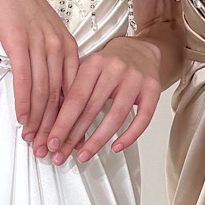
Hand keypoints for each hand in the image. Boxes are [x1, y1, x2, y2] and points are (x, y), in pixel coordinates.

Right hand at [0, 0, 78, 148]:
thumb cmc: (21, 13)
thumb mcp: (44, 36)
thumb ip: (53, 62)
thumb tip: (55, 94)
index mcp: (70, 47)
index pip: (74, 90)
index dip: (69, 119)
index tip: (65, 139)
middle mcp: (59, 46)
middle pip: (59, 96)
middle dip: (54, 127)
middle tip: (48, 149)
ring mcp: (40, 43)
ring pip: (42, 90)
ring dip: (36, 120)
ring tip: (32, 140)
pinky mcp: (19, 41)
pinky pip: (24, 78)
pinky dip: (23, 102)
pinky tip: (21, 119)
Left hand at [45, 36, 162, 163]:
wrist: (140, 49)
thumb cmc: (110, 64)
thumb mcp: (88, 69)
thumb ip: (73, 91)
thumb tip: (54, 124)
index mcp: (94, 63)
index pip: (75, 98)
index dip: (62, 122)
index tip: (52, 141)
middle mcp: (115, 69)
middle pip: (92, 109)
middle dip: (74, 136)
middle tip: (61, 154)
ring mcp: (135, 79)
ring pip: (116, 116)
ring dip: (97, 140)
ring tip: (83, 155)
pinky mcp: (153, 89)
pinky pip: (143, 118)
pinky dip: (129, 136)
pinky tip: (116, 147)